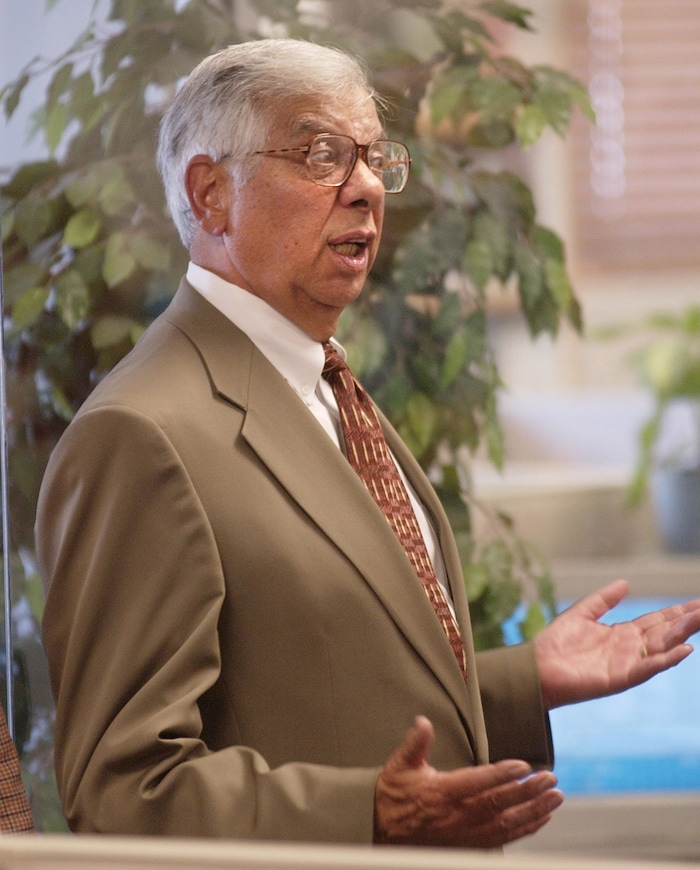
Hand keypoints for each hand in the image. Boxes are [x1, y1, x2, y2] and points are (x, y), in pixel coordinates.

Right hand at [374, 716, 562, 848]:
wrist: (382, 831)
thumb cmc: (393, 795)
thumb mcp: (399, 765)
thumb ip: (414, 743)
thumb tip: (424, 721)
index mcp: (440, 793)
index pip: (477, 783)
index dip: (501, 775)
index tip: (523, 765)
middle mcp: (456, 816)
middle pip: (498, 804)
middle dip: (528, 792)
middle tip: (550, 778)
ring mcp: (465, 834)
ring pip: (506, 824)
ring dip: (534, 811)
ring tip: (555, 797)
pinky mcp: (469, 845)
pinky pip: (503, 839)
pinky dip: (525, 829)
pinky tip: (542, 818)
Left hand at [534, 579, 699, 708]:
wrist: (537, 668)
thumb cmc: (555, 644)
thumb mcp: (581, 613)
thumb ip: (604, 600)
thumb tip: (626, 583)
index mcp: (621, 634)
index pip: (657, 621)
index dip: (677, 612)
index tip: (697, 603)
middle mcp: (629, 649)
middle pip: (666, 632)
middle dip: (687, 620)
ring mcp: (628, 664)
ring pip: (662, 647)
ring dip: (682, 634)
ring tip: (699, 620)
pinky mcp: (620, 677)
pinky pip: (648, 667)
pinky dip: (666, 659)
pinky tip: (684, 650)